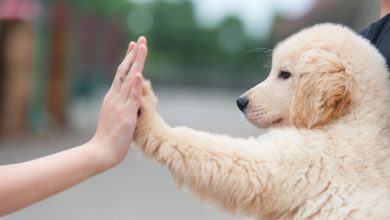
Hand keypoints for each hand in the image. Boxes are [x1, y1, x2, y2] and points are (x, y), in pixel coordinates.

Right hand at [88, 37, 147, 171]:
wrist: (100, 152)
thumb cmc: (108, 137)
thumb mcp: (114, 117)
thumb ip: (120, 106)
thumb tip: (126, 101)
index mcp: (113, 97)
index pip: (121, 73)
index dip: (129, 59)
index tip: (134, 46)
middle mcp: (115, 97)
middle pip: (125, 71)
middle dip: (134, 55)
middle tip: (141, 39)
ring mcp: (120, 105)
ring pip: (129, 79)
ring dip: (136, 62)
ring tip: (142, 47)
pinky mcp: (126, 115)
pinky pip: (132, 98)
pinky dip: (135, 85)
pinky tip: (138, 73)